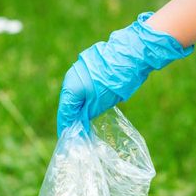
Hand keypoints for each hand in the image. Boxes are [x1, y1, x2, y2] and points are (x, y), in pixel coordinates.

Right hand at [56, 12, 193, 136]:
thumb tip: (79, 123)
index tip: (67, 139)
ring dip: (79, 106)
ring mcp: (78, 69)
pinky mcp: (87, 66)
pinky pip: (81, 84)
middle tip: (77, 132)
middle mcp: (70, 77)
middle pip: (68, 102)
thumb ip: (86, 114)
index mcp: (70, 88)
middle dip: (72, 117)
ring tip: (84, 120)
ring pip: (75, 93)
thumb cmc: (115, 82)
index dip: (65, 127)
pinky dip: (84, 96)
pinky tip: (90, 105)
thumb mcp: (99, 104)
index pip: (65, 113)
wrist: (130, 55)